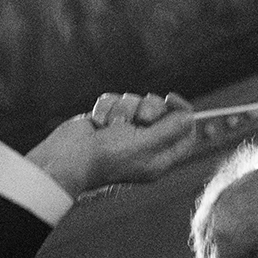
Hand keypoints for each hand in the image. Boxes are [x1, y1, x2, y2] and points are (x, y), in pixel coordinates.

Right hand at [26, 92, 197, 199]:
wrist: (67, 156)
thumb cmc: (107, 155)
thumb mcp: (145, 144)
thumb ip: (170, 129)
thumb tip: (190, 117)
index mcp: (159, 158)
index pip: (185, 134)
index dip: (182, 114)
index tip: (171, 99)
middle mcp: (145, 145)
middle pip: (162, 113)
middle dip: (148, 109)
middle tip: (137, 121)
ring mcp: (126, 132)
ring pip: (137, 102)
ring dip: (123, 109)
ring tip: (111, 126)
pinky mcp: (108, 120)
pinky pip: (117, 100)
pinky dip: (107, 108)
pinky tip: (98, 123)